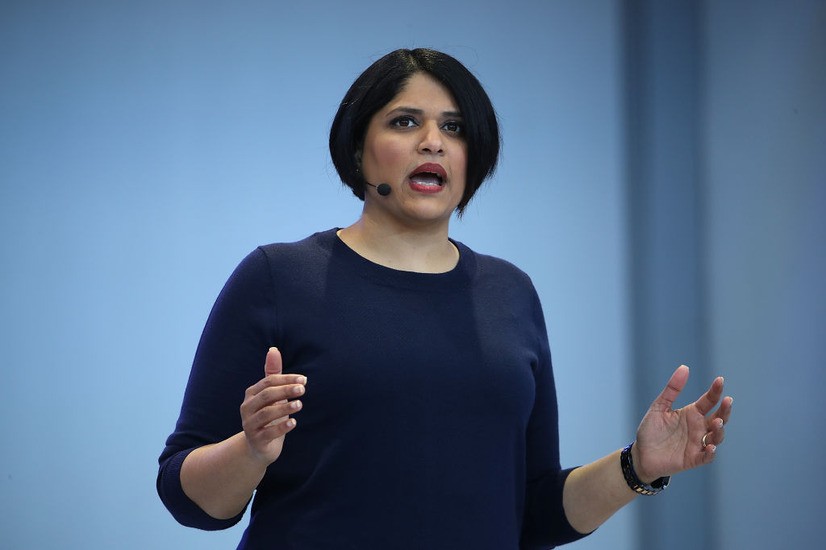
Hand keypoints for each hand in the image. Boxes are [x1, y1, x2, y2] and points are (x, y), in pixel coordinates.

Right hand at [239, 347, 305, 465]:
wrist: (259, 447)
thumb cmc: (269, 416)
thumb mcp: (271, 395)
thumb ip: (273, 374)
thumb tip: (273, 349)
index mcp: (252, 394)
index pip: (268, 382)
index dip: (286, 379)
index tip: (304, 380)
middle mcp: (247, 408)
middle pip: (267, 396)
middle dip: (286, 391)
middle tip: (303, 390)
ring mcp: (250, 425)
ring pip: (266, 414)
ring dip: (284, 408)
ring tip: (300, 404)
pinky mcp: (256, 440)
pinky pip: (268, 433)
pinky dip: (281, 427)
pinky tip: (294, 423)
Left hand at [632, 365, 732, 482]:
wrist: (641, 454)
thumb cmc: (651, 430)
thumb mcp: (659, 407)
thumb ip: (672, 389)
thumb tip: (685, 367)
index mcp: (692, 414)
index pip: (709, 401)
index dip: (715, 391)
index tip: (719, 380)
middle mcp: (699, 428)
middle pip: (719, 418)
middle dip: (725, 410)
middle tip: (727, 400)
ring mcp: (698, 444)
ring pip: (716, 437)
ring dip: (719, 430)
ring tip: (718, 422)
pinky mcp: (693, 459)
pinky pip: (706, 457)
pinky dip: (710, 453)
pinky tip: (710, 446)